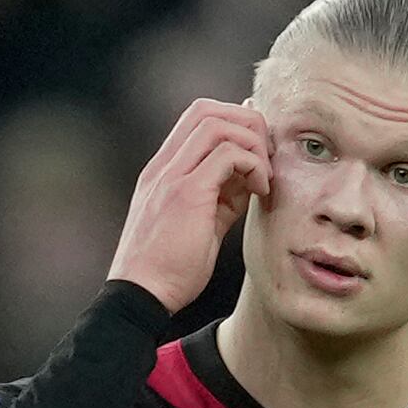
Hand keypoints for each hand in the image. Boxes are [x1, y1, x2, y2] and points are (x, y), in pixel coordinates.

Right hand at [108, 98, 271, 313]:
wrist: (140, 297)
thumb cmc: (168, 271)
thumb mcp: (200, 225)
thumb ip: (222, 196)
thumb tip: (250, 178)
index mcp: (163, 170)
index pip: (198, 119)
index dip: (233, 123)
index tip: (256, 153)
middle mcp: (164, 166)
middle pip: (207, 110)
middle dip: (246, 123)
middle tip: (267, 157)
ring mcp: (172, 176)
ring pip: (218, 123)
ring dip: (252, 143)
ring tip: (264, 177)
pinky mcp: (186, 194)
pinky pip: (228, 155)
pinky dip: (253, 164)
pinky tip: (260, 190)